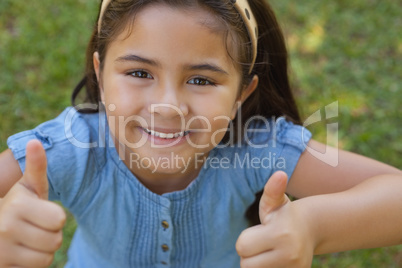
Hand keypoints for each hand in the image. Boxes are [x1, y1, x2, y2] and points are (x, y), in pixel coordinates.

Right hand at [0, 140, 65, 266]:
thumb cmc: (17, 204)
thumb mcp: (27, 186)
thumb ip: (35, 167)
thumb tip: (35, 142)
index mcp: (16, 205)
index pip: (59, 220)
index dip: (55, 217)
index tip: (41, 212)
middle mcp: (5, 229)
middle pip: (55, 241)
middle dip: (50, 234)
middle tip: (35, 227)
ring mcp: (1, 252)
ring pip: (46, 258)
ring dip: (43, 250)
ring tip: (29, 240)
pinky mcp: (2, 267)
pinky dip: (32, 263)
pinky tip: (21, 253)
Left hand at [236, 171, 313, 267]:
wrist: (311, 229)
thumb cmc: (284, 214)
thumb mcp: (275, 201)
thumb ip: (272, 189)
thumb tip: (279, 174)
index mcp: (280, 233)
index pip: (242, 246)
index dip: (246, 239)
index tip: (258, 232)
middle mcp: (289, 255)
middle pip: (246, 264)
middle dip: (250, 254)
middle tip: (262, 243)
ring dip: (257, 264)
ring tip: (268, 252)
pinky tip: (273, 259)